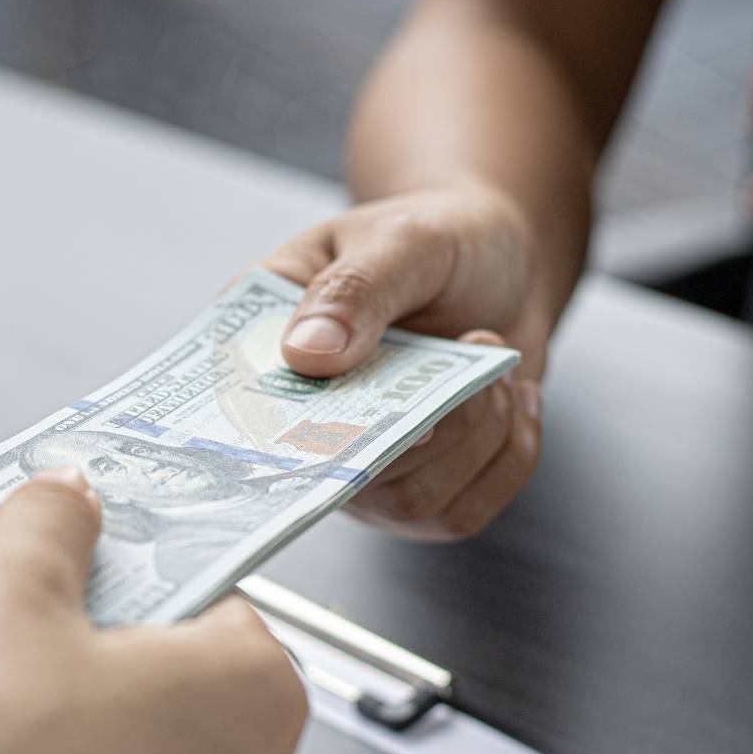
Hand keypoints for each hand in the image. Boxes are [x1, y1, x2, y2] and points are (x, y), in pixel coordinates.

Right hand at [260, 180, 548, 538]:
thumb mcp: (403, 240)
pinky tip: (514, 399)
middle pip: (340, 473)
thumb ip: (355, 290)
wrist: (505, 263)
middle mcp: (302, 418)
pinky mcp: (417, 487)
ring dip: (478, 435)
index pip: (238, 409)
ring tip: (494, 368)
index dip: (282, 427)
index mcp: (266, 341)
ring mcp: (358, 463)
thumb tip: (305, 356)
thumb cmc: (440, 240)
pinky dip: (508, 456)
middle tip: (476, 340)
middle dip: (430, 420)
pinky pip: (460, 514)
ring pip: (411, 502)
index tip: (356, 408)